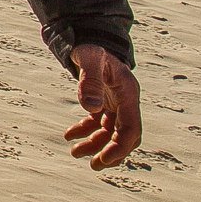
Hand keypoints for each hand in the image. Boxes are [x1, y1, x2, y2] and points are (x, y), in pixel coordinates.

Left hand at [63, 45, 141, 168]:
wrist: (89, 36)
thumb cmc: (91, 46)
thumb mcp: (90, 59)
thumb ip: (90, 81)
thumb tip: (90, 108)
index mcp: (128, 94)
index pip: (131, 129)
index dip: (119, 147)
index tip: (103, 159)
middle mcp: (125, 101)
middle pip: (123, 135)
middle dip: (110, 153)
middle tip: (93, 165)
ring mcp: (115, 102)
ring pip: (109, 131)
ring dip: (94, 144)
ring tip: (75, 152)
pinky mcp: (103, 101)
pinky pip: (97, 122)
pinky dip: (85, 130)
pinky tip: (69, 135)